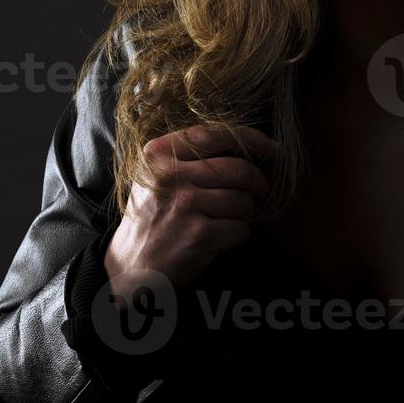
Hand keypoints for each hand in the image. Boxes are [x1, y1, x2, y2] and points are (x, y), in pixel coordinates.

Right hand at [103, 123, 278, 296]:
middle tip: (259, 194)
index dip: (252, 139)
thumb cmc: (154, 218)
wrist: (130, 267)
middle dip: (258, 184)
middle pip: (239, 170)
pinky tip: (219, 240)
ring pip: (244, 201)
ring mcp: (184, 205)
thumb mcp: (158, 177)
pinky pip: (241, 229)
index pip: (215, 134)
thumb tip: (250, 147)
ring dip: (244, 215)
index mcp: (159, 155)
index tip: (273, 150)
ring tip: (224, 221)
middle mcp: (170, 176)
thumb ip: (193, 157)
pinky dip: (238, 237)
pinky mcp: (197, 235)